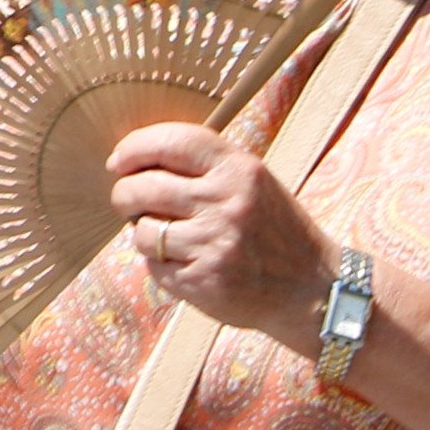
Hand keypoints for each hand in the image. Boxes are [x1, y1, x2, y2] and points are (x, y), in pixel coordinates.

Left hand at [108, 121, 338, 343]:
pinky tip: (185, 263)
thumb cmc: (273, 229)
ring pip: (143, 231)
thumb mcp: (253, 183)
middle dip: (124, 194)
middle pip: (143, 187)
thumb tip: (135, 161)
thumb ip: (205, 167)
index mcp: (239, 170)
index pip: (173, 142)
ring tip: (166, 236)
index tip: (118, 160)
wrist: (311, 287)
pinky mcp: (202, 281)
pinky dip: (159, 264)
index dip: (135, 147)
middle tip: (127, 200)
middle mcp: (226, 203)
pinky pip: (154, 266)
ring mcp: (213, 244)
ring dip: (144, 233)